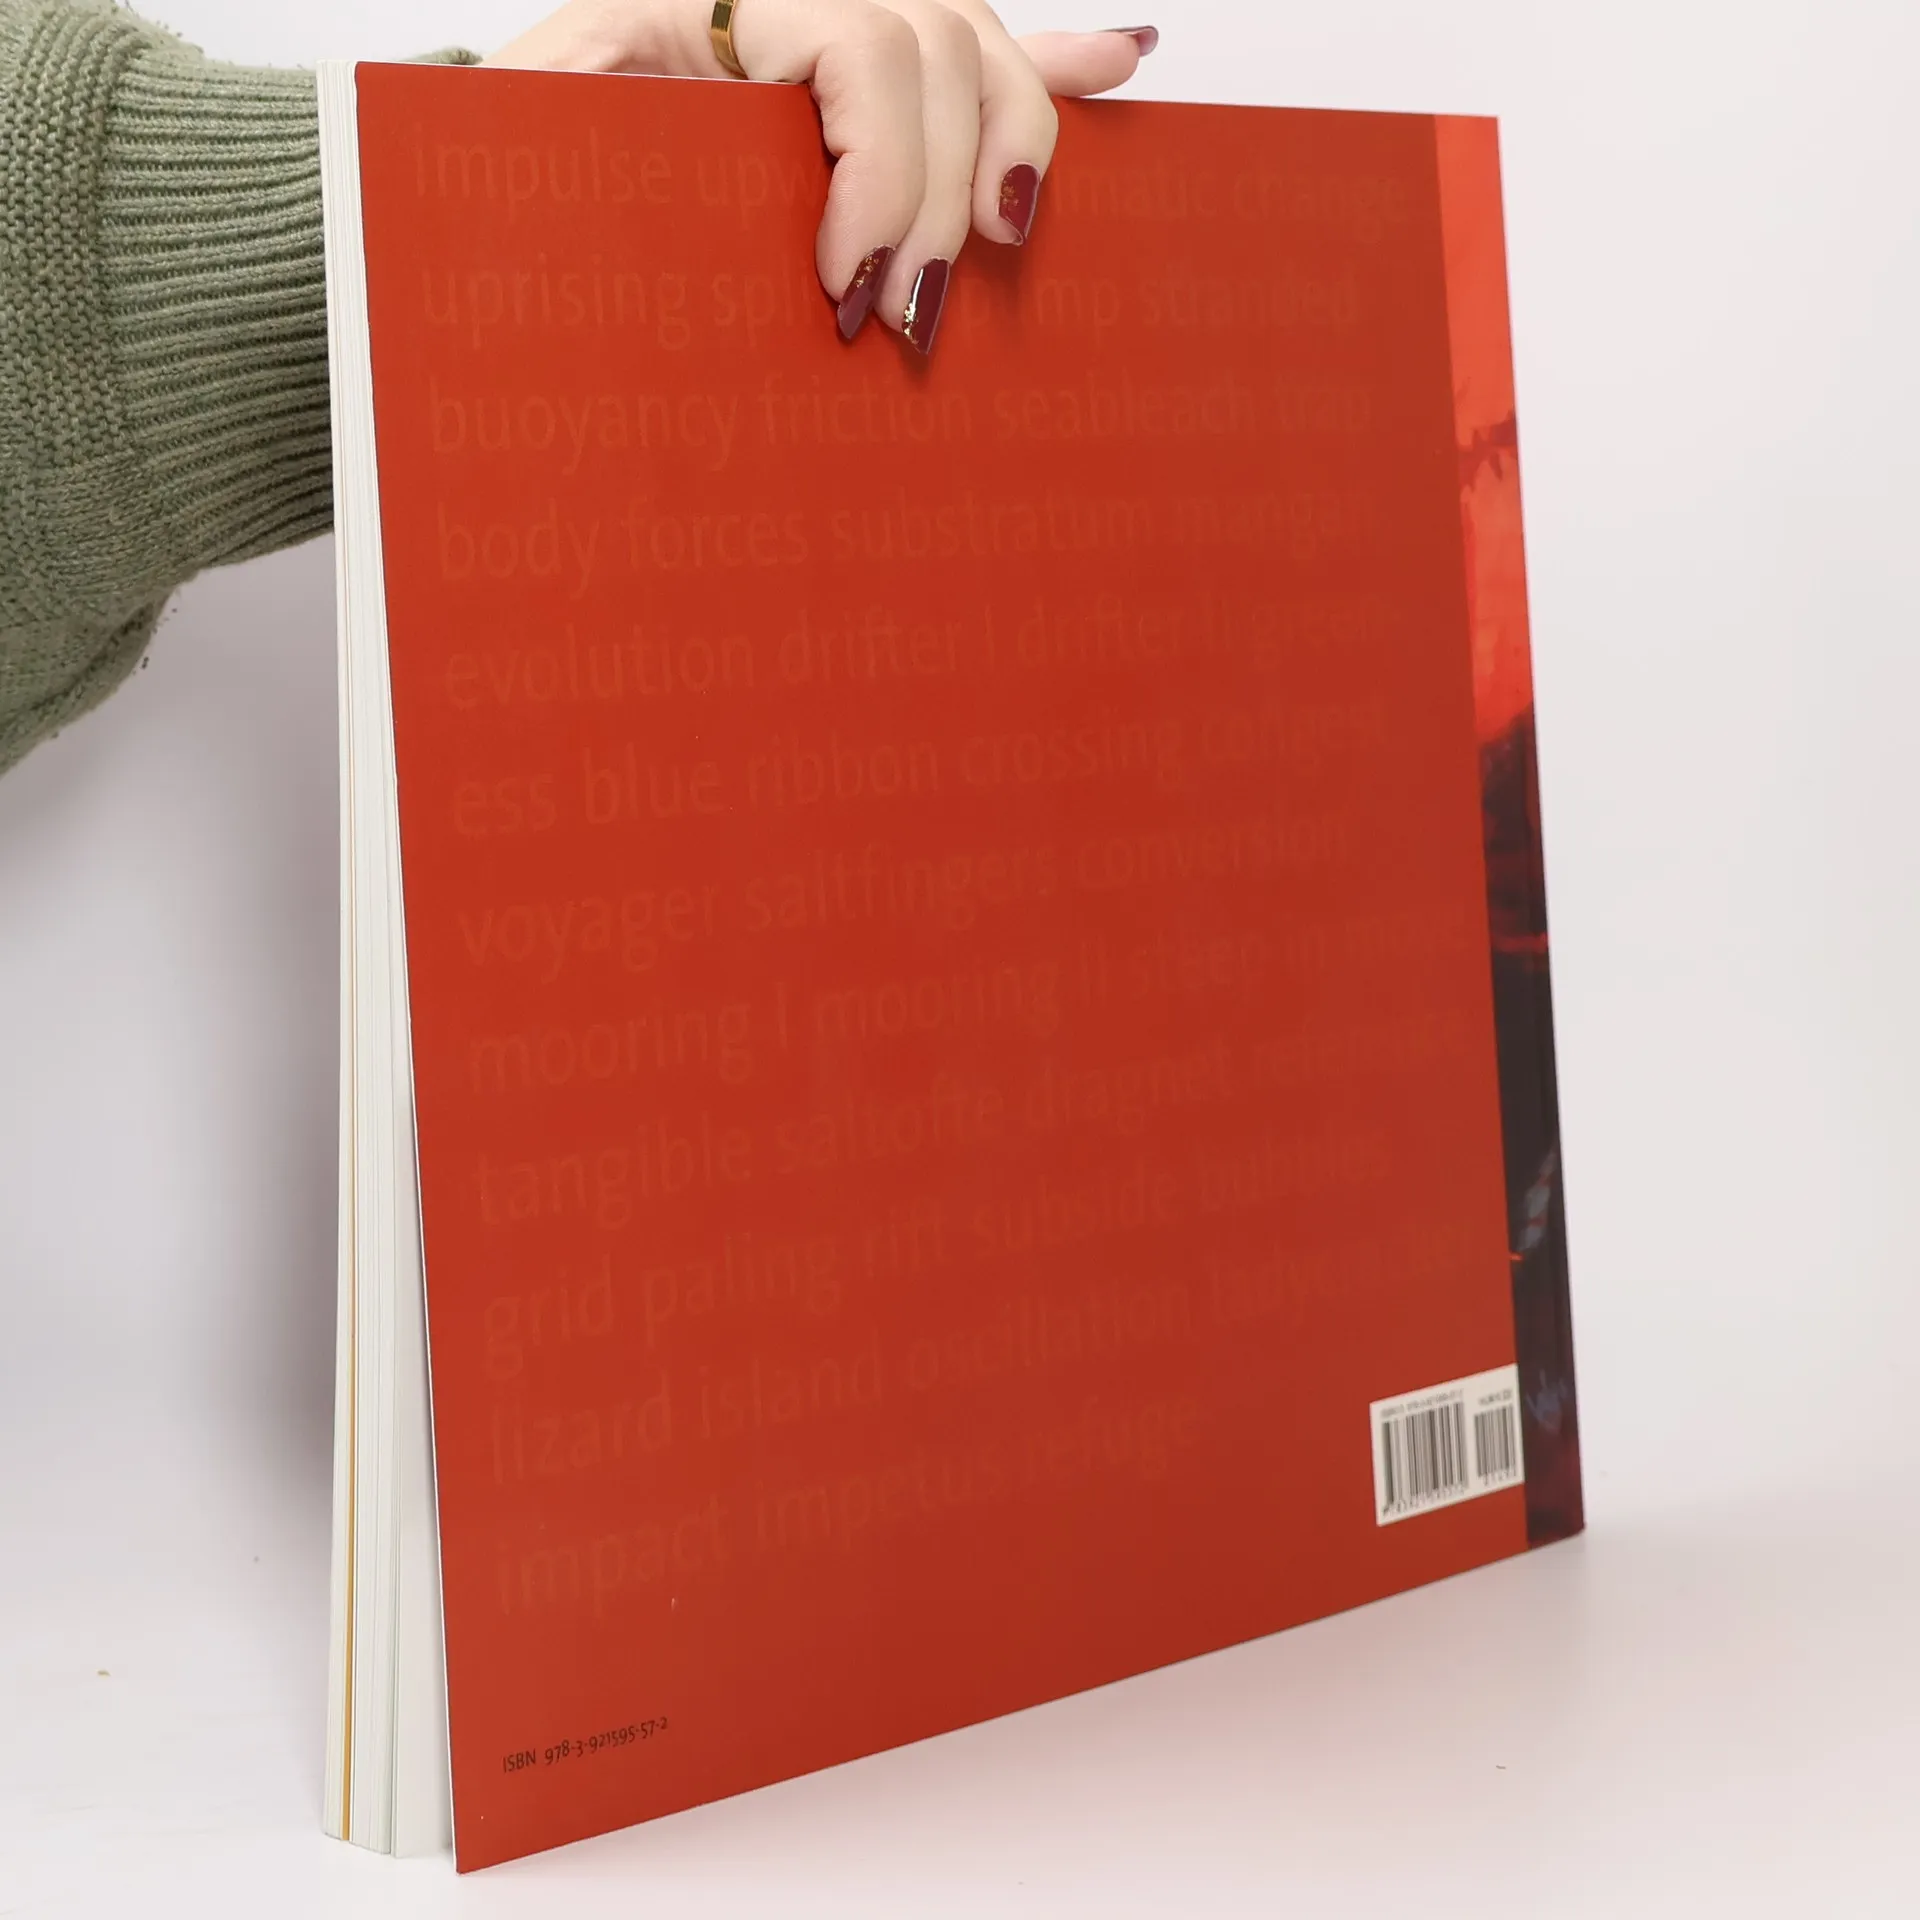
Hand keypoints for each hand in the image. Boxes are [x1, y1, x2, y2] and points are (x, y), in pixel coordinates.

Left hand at [482, 1, 1157, 351]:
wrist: (545, 129)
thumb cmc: (538, 130)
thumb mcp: (533, 112)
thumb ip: (556, 100)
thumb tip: (557, 120)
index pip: (864, 42)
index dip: (883, 169)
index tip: (847, 285)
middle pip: (943, 49)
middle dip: (942, 195)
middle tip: (905, 316)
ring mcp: (860, 20)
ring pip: (986, 49)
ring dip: (1017, 148)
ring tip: (1004, 240)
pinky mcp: (889, 64)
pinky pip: (996, 46)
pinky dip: (1065, 62)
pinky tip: (1128, 57)